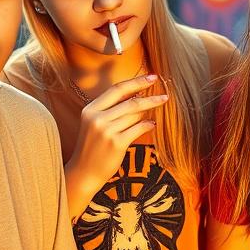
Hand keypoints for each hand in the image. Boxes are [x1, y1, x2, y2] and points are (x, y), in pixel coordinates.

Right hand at [66, 75, 168, 201]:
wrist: (84, 172)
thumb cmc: (93, 146)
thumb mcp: (95, 123)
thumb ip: (111, 108)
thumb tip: (138, 93)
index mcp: (91, 109)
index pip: (117, 89)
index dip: (136, 82)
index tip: (152, 77)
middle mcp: (97, 118)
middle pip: (130, 102)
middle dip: (150, 97)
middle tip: (165, 96)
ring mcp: (106, 131)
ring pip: (135, 115)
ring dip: (147, 113)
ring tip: (153, 113)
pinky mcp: (116, 143)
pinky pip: (139, 128)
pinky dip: (147, 125)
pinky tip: (151, 124)